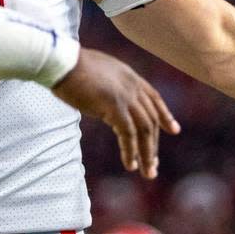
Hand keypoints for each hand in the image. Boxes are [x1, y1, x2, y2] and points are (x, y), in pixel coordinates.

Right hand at [52, 47, 180, 178]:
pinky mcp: (114, 107)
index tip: (174, 130)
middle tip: (153, 165)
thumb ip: (107, 86)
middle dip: (154, 144)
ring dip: (147, 153)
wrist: (60, 61)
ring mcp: (125, 96)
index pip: (154, 98)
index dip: (165, 115)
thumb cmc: (68, 66)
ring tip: (147, 172)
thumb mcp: (97, 73)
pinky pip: (128, 134)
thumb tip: (105, 102)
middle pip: (151, 119)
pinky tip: (130, 164)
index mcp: (129, 76)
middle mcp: (132, 86)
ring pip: (144, 130)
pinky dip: (131, 151)